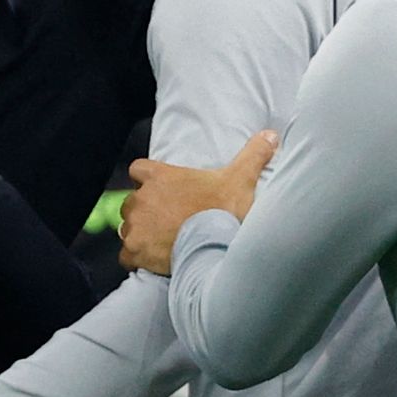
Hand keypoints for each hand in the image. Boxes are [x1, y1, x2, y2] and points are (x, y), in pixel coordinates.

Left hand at [118, 130, 278, 275]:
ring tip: (161, 242)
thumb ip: (252, 154)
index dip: (146, 180)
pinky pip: (126, 255)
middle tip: (165, 221)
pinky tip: (151, 262)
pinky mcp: (135, 249)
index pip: (138, 170)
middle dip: (145, 211)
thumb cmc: (225, 210)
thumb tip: (271, 135)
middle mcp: (142, 198)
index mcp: (159, 176)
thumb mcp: (240, 178)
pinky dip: (136, 258)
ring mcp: (136, 225)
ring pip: (127, 228)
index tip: (160, 190)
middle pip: (132, 202)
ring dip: (139, 234)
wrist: (216, 245)